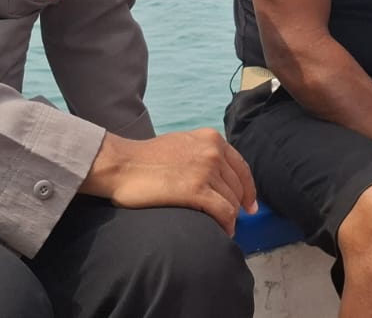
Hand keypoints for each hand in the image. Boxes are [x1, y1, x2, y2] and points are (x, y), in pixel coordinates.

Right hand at [80, 129, 258, 234]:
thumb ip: (203, 153)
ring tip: (222, 229)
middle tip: (231, 221)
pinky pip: (224, 212)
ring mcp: (206, 170)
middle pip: (238, 187)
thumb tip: (219, 174)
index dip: (248, 189)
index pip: (241, 167)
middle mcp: (213, 152)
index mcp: (211, 138)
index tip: (250, 205)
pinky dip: (227, 225)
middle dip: (237, 206)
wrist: (122, 165)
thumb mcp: (182, 144)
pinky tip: (222, 232)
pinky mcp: (196, 190)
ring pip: (232, 201)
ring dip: (230, 218)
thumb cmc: (146, 158)